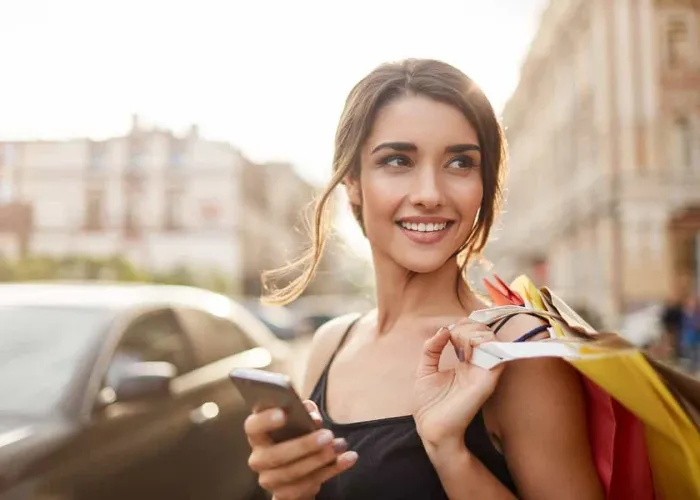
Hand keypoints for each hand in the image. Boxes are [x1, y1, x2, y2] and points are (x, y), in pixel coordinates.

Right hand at [245, 400, 357, 499]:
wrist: (297, 468)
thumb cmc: (296, 435)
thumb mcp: (300, 419)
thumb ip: (305, 412)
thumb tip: (313, 417)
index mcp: (258, 435)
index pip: (252, 426)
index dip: (265, 420)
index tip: (283, 414)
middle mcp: (258, 458)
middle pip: (275, 455)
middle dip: (303, 446)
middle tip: (327, 436)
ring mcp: (269, 479)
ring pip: (292, 474)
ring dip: (320, 460)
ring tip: (340, 446)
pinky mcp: (284, 495)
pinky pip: (307, 486)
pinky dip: (331, 471)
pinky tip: (347, 459)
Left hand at [413, 319, 502, 450]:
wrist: (431, 428)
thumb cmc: (428, 404)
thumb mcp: (424, 370)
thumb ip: (431, 348)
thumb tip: (444, 329)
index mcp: (464, 362)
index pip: (472, 333)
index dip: (461, 325)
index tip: (447, 333)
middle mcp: (476, 365)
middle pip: (483, 332)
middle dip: (467, 326)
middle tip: (453, 337)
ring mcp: (483, 371)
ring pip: (491, 339)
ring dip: (473, 333)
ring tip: (459, 342)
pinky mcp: (487, 380)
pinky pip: (496, 355)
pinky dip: (483, 344)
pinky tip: (466, 348)